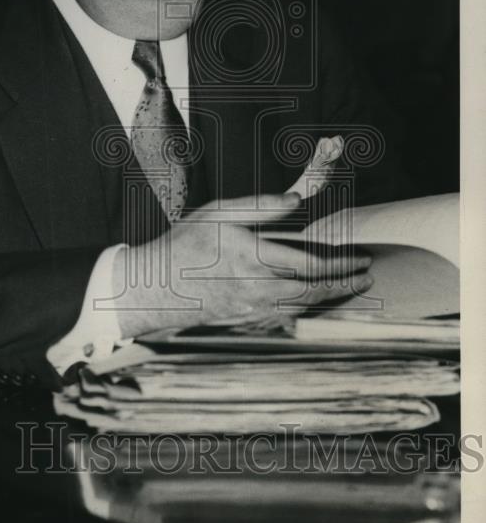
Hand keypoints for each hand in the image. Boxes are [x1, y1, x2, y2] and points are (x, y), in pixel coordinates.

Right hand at [112, 192, 372, 338]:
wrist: (156, 288)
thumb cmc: (186, 244)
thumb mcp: (218, 213)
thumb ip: (259, 206)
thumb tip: (296, 200)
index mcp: (255, 258)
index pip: (312, 265)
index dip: (342, 263)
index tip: (360, 256)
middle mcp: (259, 289)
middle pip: (316, 291)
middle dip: (346, 283)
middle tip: (366, 276)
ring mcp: (253, 310)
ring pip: (304, 307)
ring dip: (332, 298)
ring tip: (351, 287)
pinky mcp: (246, 322)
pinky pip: (287, 319)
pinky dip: (308, 310)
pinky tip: (315, 302)